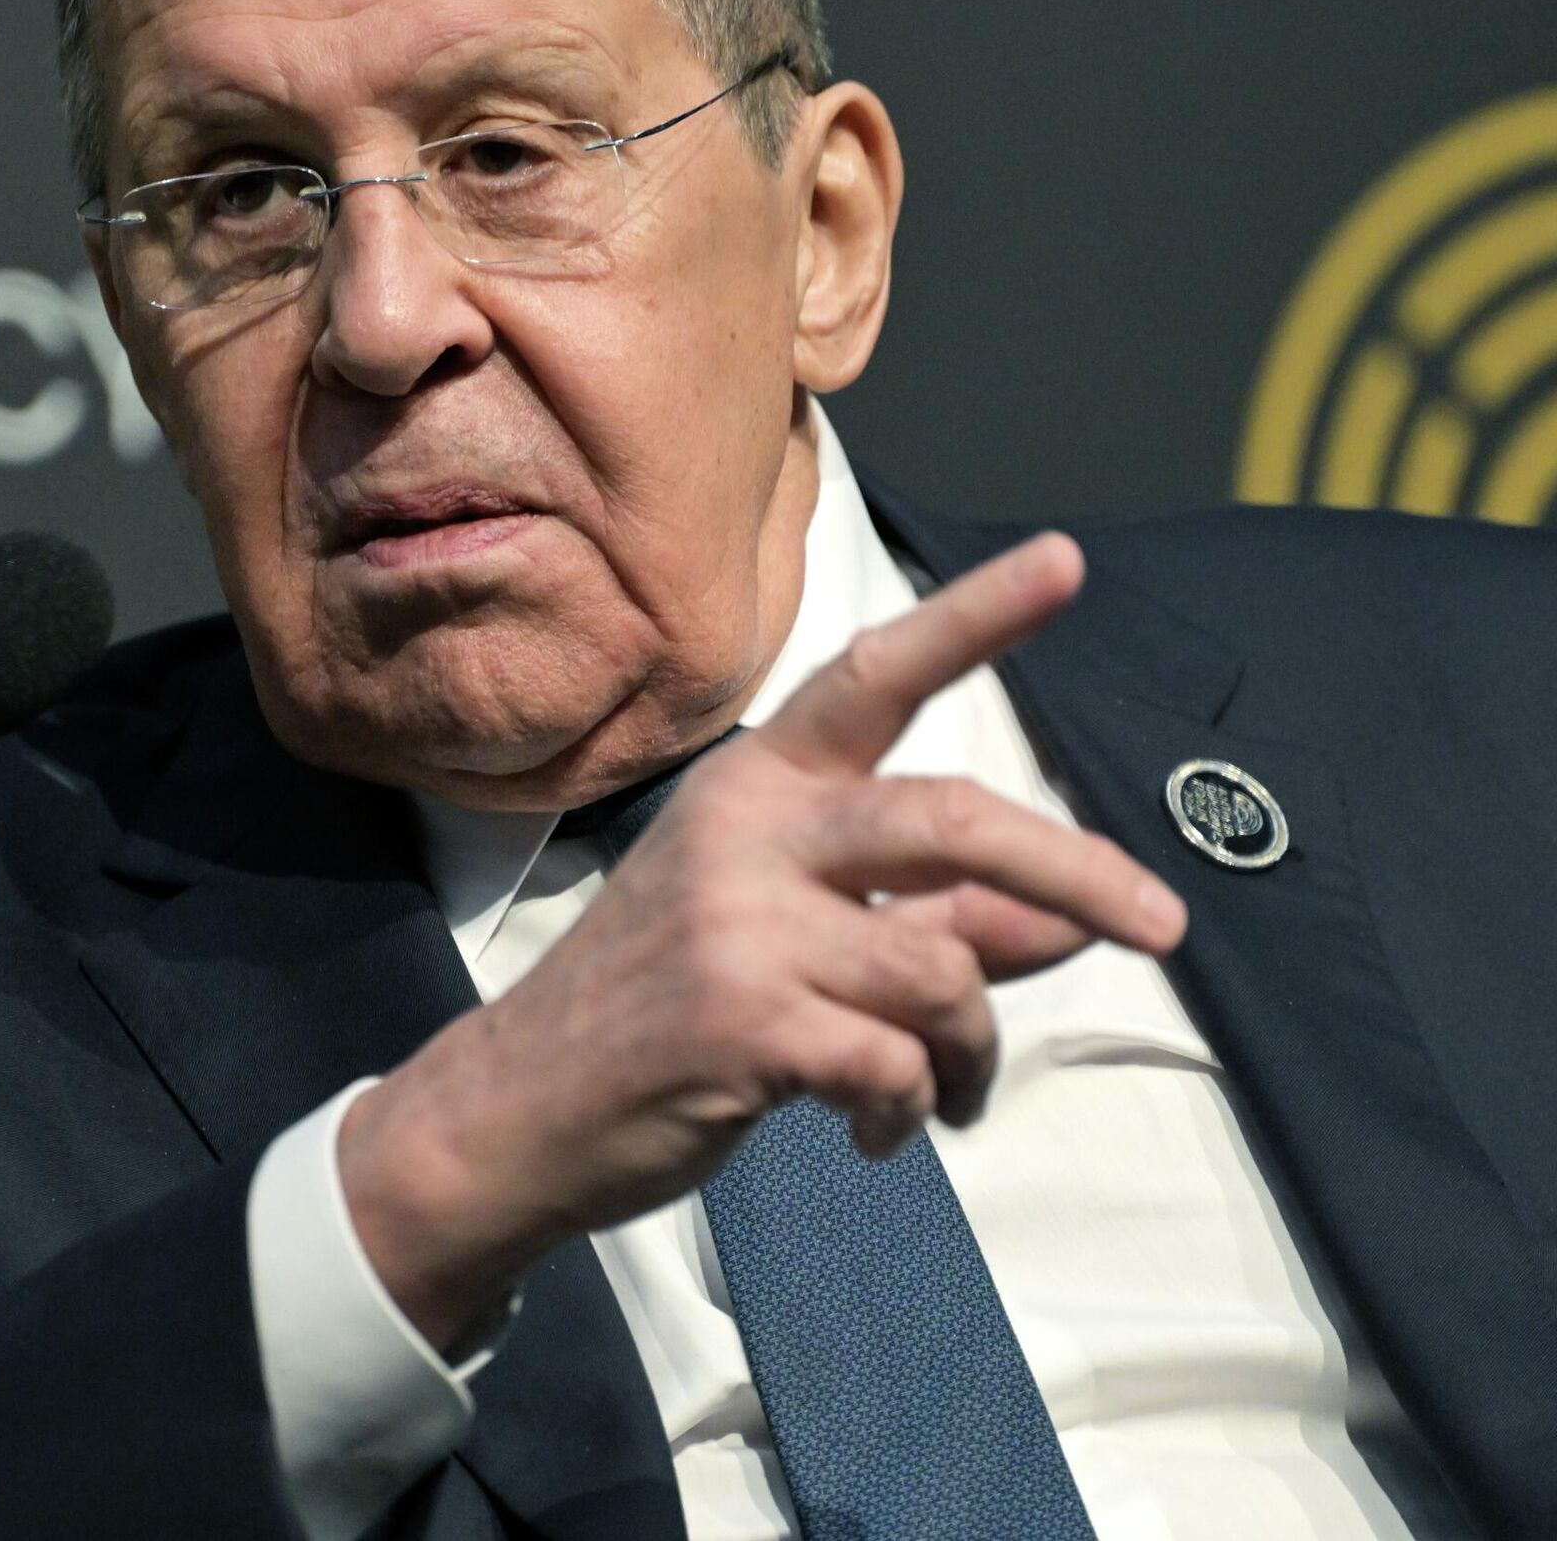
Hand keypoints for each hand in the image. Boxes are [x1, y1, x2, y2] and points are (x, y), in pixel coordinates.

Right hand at [338, 532, 1187, 1348]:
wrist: (521, 1103)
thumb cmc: (666, 1001)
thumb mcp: (792, 932)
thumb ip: (930, 914)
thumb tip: (1066, 918)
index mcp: (759, 782)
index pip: (876, 675)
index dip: (977, 617)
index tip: (1065, 560)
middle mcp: (750, 830)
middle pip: (954, 819)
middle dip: (1077, 873)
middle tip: (1164, 925)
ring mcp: (739, 924)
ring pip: (944, 972)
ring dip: (972, 1050)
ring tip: (941, 1087)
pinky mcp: (740, 1021)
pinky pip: (897, 1064)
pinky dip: (910, 1109)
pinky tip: (870, 1127)